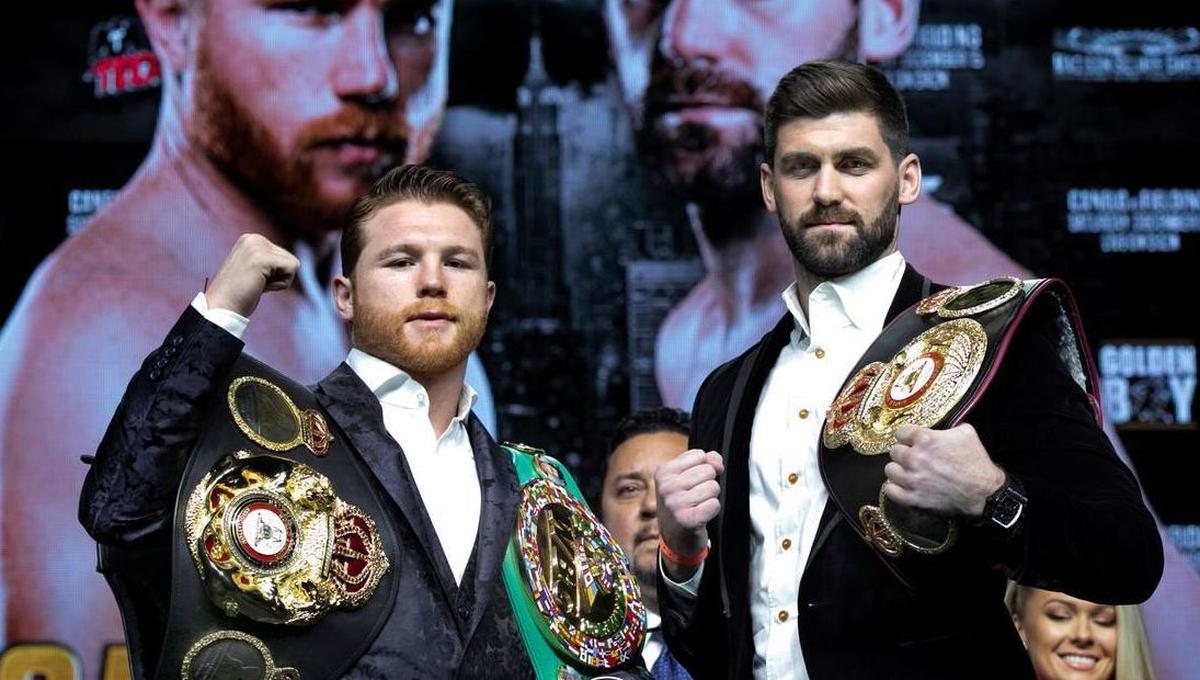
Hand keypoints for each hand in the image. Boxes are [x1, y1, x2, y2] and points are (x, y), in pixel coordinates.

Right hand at [205, 234, 299, 317]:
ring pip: (293, 265)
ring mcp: (258, 246)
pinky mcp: (264, 258)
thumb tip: (292, 263)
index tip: (252, 280)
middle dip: (276, 277)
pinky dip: (279, 284)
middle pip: (290, 259)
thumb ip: (268, 263)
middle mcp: (254, 238)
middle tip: (253, 284)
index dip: (273, 275)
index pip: (284, 256)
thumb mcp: (254, 271)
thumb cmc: (236, 296)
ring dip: (277, 282)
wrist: (220, 308)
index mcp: (250, 239)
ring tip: (255, 285)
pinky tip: (260, 287)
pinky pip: (292, 269)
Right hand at [654, 448, 722, 579]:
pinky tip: (701, 515)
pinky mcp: (688, 520)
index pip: (699, 455)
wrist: (674, 538)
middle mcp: (666, 487)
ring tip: (697, 506)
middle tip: (695, 496)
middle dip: (707, 483)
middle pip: (708, 470)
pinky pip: (714, 504)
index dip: (703, 467)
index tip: (692, 482)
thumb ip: (705, 461)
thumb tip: (717, 463)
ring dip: (710, 497)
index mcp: (663, 472)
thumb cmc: (682, 503)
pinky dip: (712, 510)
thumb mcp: (685, 477)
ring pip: (713, 487)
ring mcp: (676, 504)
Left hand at [883, 423, 1004, 516]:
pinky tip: (903, 486)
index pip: (901, 433)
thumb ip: (947, 427)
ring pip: (890, 470)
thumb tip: (938, 429)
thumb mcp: (967, 433)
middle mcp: (914, 458)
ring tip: (908, 472)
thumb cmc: (976, 463)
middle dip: (904, 453)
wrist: (984, 493)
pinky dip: (895, 488)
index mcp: (925, 439)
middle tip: (914, 458)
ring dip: (898, 470)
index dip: (907, 437)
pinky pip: (890, 490)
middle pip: (894, 451)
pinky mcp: (912, 499)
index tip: (911, 441)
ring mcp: (911, 480)